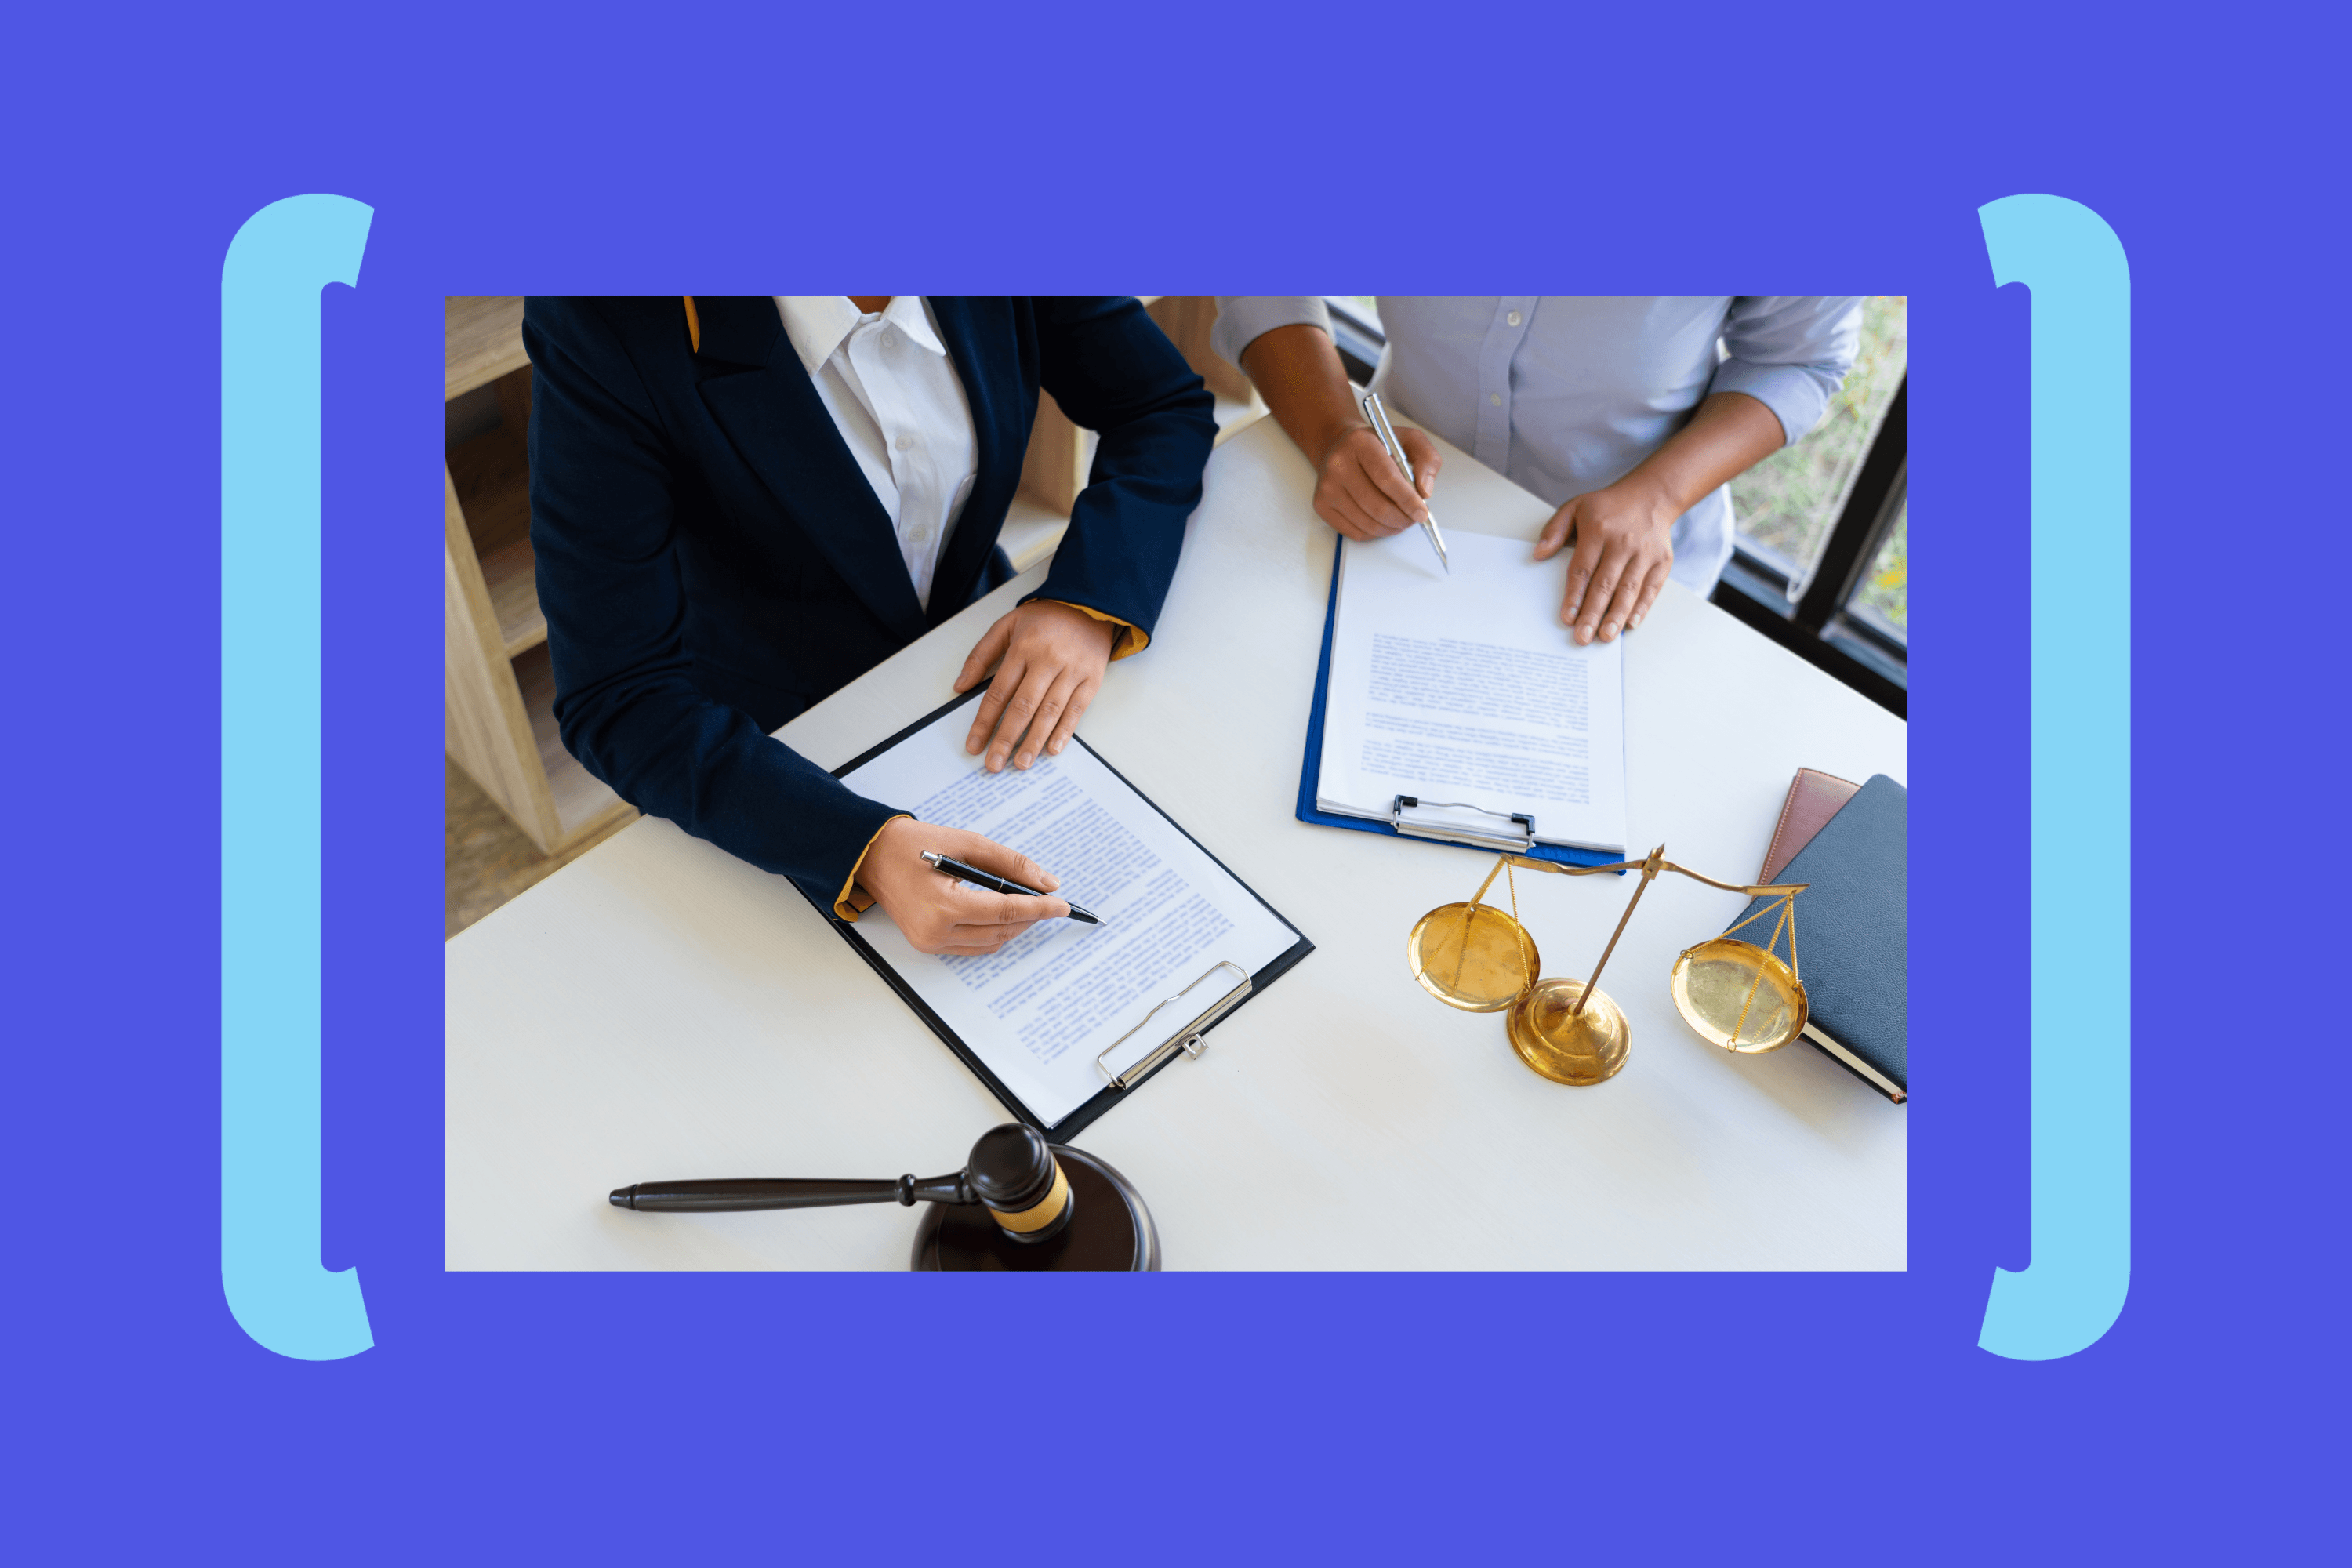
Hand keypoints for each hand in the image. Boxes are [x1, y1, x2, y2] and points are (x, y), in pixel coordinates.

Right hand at [852, 817, 1069, 955]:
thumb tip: (1046, 882)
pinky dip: (993, 933)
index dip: (1039, 908)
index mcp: (944, 906)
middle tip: (1050, 901)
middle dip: (1030, 916)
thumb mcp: (967, 843)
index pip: (1006, 911)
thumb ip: (1009, 863)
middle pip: (1001, 930)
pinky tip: (1003, 915)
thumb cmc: (914, 844)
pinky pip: (972, 946)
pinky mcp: (927, 944)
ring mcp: (930, 942)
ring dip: (1013, 926)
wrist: (871, 855)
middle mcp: (936, 931)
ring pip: (990, 943)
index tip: (1062, 905)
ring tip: (1029, 905)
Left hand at [954, 599, 1116, 771]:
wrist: (1090, 604)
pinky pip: (1076, 710)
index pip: (998, 692)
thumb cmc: (1046, 617)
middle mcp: (1047, 661)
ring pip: (1049, 712)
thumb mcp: (1007, 625)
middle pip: (1022, 707)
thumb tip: (961, 685)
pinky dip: (1064, 731)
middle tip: (995, 764)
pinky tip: (1052, 748)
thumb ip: (981, 654)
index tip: (974, 744)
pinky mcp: (1091, 679)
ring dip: (1034, 740)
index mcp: (1023, 648)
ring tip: (1022, 763)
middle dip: (1006, 739)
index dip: (985, 721)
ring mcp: (1071, 671)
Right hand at [1313, 423, 1440, 540]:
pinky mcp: (1321, 505)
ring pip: (1368, 523)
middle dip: (1402, 519)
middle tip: (1414, 518)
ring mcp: (1327, 487)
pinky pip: (1355, 532)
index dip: (1407, 500)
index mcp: (1360, 443)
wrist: (1338, 445)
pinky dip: (1375, 533)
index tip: (1422, 513)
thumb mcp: (1408, 440)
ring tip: (1401, 519)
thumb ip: (1426, 459)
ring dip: (1391, 528)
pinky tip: (1383, 521)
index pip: (1386, 478)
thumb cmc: (1376, 445)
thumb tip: (1425, 491)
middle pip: (1377, 506)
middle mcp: (1338, 464)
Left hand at [1533, 478, 1677, 644]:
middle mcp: (1623, 543)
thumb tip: (1538, 553)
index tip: (1567, 618)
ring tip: (1606, 637)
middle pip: (1605, 584)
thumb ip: (1555, 530)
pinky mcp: (1662, 561)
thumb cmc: (1608, 506)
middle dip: (1593, 613)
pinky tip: (1630, 623)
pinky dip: (1642, 607)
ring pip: (1629, 589)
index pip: (1583, 569)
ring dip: (1617, 615)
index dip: (1574, 595)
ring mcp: (1644, 553)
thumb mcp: (1575, 507)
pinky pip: (1652, 588)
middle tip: (1583, 637)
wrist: (1651, 495)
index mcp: (1598, 530)